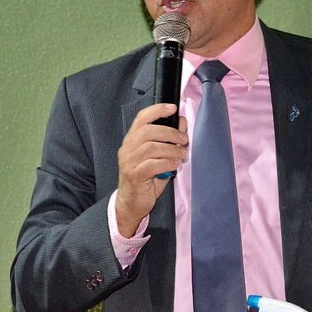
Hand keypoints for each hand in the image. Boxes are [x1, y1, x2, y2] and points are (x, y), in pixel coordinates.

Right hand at [115, 103, 187, 236]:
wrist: (131, 203)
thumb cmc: (146, 178)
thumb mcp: (158, 156)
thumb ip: (168, 141)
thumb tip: (182, 124)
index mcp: (131, 140)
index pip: (142, 118)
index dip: (157, 110)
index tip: (173, 108)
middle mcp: (127, 149)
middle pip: (148, 131)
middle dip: (170, 133)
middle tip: (184, 140)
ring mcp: (129, 162)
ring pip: (152, 147)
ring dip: (172, 149)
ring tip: (182, 155)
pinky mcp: (134, 176)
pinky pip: (153, 164)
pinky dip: (168, 163)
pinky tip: (175, 165)